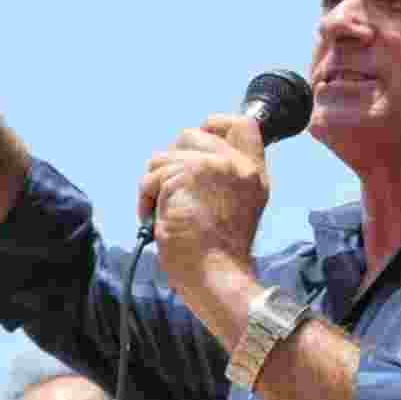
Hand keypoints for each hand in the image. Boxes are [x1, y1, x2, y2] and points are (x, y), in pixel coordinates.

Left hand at [139, 113, 267, 304]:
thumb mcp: (238, 206)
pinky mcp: (186, 174)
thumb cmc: (220, 253)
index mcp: (254, 173)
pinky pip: (151, 177)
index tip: (196, 149)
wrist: (218, 275)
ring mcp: (213, 166)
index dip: (215, 125)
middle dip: (172, 160)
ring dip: (156, 183)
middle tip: (173, 190)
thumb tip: (187, 158)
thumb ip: (225, 178)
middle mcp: (237, 165)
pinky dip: (146, 199)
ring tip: (165, 211)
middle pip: (191, 133)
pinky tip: (158, 220)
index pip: (243, 124)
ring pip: (164, 155)